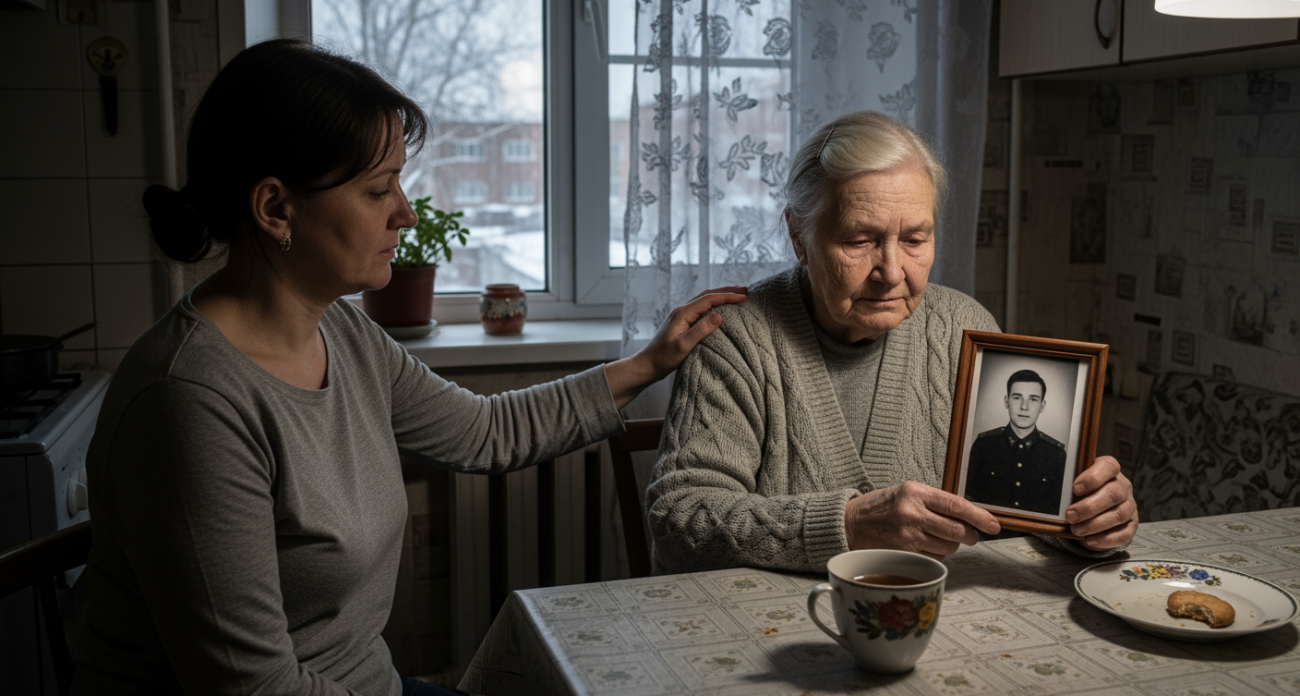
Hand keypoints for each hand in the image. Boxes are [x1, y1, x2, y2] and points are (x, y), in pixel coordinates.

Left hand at [603, 286, 747, 407]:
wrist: (647, 365)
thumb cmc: (663, 357)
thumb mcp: (683, 345)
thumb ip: (700, 330)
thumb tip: (719, 315)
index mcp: (683, 313)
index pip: (709, 299)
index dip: (727, 296)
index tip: (744, 297)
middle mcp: (682, 311)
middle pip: (707, 295)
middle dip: (726, 291)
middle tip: (745, 291)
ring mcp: (682, 317)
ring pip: (704, 301)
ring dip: (720, 296)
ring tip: (736, 296)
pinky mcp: (683, 324)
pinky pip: (701, 309)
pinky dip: (714, 305)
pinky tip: (720, 310)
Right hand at [845, 481, 1000, 559]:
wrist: (850, 523)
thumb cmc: (881, 507)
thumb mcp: (907, 493)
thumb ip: (935, 502)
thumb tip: (968, 517)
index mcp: (916, 492)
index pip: (957, 505)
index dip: (979, 517)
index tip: (993, 525)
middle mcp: (912, 513)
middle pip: (957, 531)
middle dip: (969, 536)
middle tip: (969, 536)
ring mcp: (907, 535)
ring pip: (948, 548)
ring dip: (950, 546)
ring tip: (936, 537)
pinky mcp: (903, 553)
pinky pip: (933, 558)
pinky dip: (934, 555)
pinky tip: (921, 545)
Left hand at [1065, 456, 1137, 548]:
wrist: (1092, 507)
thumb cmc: (1080, 492)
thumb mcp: (1073, 484)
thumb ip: (1068, 486)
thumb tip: (1054, 496)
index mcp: (1109, 469)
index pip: (1108, 466)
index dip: (1093, 478)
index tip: (1075, 489)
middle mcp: (1123, 486)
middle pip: (1114, 494)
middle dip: (1090, 507)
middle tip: (1070, 516)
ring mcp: (1129, 505)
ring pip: (1119, 514)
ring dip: (1096, 524)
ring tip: (1076, 530)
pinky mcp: (1131, 524)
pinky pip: (1125, 533)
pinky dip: (1107, 539)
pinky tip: (1090, 541)